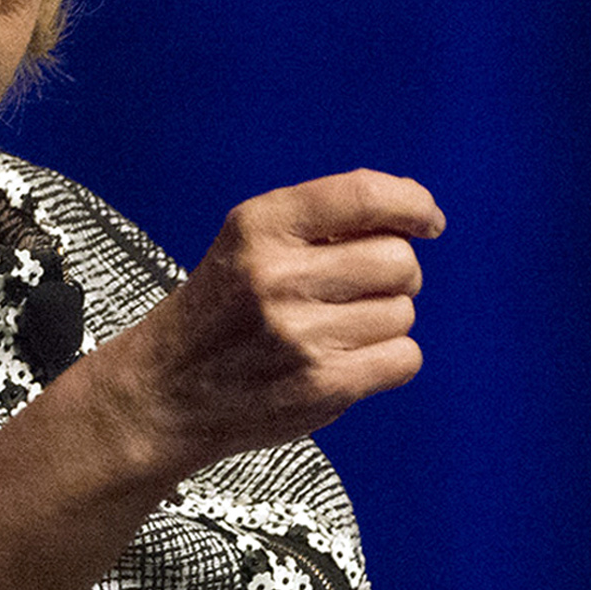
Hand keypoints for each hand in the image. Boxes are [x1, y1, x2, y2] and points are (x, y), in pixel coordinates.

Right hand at [95, 170, 444, 475]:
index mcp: (259, 226)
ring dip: (385, 320)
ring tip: (338, 330)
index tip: (427, 220)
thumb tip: (413, 212)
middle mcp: (276, 276)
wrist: (163, 393)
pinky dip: (390, 360)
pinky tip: (351, 360)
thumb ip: (322, 222)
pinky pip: (404, 358)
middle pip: (398, 260)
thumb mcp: (249, 243)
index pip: (364, 196)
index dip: (412, 204)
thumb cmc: (222, 310)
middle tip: (362, 289)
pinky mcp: (319, 387)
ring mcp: (299, 336)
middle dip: (397, 273)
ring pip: (403, 312)